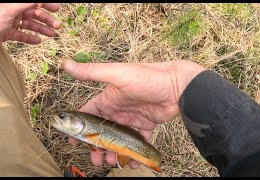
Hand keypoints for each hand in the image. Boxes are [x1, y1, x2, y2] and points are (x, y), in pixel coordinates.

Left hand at [0, 3, 60, 43]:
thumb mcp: (10, 10)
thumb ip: (27, 3)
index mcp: (13, 4)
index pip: (33, 2)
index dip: (46, 4)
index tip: (57, 9)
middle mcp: (12, 11)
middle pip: (33, 13)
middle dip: (46, 19)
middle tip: (58, 26)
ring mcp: (9, 22)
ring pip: (29, 25)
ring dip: (41, 29)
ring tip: (52, 35)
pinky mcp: (7, 33)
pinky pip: (20, 35)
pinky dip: (29, 38)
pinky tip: (38, 41)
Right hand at [63, 59, 204, 167]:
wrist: (178, 86)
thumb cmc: (148, 78)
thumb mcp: (117, 74)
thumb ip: (92, 72)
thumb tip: (66, 64)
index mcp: (109, 98)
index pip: (89, 115)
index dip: (80, 129)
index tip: (73, 143)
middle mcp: (119, 109)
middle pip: (103, 131)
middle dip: (97, 146)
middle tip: (96, 159)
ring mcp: (133, 118)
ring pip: (119, 139)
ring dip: (114, 152)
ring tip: (113, 162)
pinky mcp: (147, 124)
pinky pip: (138, 141)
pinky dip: (134, 152)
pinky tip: (133, 161)